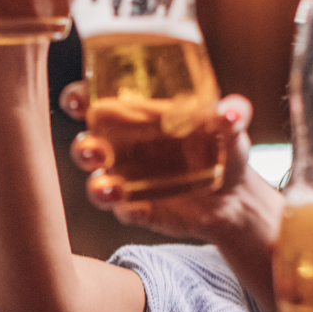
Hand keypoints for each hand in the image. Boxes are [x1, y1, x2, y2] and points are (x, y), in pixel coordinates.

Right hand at [62, 82, 270, 242]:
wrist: (236, 196)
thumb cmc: (222, 147)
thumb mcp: (229, 126)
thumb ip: (231, 114)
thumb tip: (231, 112)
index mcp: (132, 116)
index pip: (91, 102)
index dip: (77, 99)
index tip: (77, 99)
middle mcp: (121, 149)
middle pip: (85, 146)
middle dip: (82, 149)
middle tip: (94, 151)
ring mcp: (128, 182)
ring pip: (97, 184)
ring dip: (98, 187)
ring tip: (112, 189)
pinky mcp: (141, 211)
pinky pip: (127, 212)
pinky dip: (130, 211)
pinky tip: (138, 210)